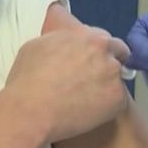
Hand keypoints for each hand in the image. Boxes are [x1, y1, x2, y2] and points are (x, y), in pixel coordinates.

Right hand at [4, 25, 130, 142]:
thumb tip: (65, 42)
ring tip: (86, 99)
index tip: (93, 60)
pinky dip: (107, 106)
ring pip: (118, 79)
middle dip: (109, 64)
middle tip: (94, 79)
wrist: (31, 112)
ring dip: (108, 85)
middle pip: (119, 54)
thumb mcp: (38, 45)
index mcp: (88, 36)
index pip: (105, 39)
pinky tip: (88, 111)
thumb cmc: (28, 80)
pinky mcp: (118, 99)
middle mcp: (105, 52)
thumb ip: (61, 40)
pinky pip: (118, 101)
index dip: (98, 51)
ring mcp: (114, 75)